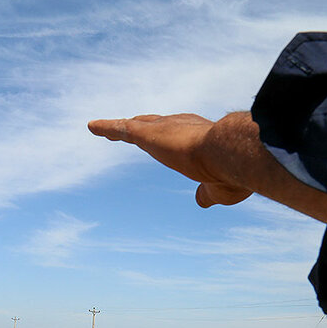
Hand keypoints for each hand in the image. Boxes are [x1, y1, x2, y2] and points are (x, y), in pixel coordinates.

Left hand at [88, 112, 326, 221]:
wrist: (233, 155)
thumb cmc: (234, 174)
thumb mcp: (219, 190)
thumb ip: (207, 193)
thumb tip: (201, 201)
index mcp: (200, 140)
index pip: (180, 138)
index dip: (170, 139)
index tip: (163, 141)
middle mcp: (182, 128)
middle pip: (155, 126)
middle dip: (143, 127)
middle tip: (129, 128)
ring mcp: (165, 129)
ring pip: (136, 126)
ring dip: (118, 128)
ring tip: (100, 127)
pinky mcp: (149, 134)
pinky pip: (122, 129)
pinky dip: (106, 127)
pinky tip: (91, 127)